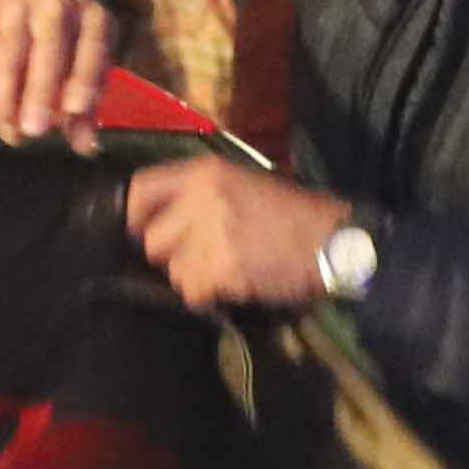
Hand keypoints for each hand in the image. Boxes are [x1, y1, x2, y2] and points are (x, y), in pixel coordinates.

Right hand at [0, 0, 115, 152]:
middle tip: (31, 132)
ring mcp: (16, 5)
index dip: (84, 79)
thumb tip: (85, 147)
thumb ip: (91, 90)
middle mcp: (56, 4)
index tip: (75, 112)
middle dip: (38, 93)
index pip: (92, 46)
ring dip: (6, 100)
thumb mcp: (95, 34)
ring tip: (10, 134)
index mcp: (92, 11)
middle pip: (46, 50)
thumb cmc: (75, 4)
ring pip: (8, 57)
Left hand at [127, 153, 354, 310]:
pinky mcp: (224, 266)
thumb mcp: (242, 184)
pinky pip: (193, 291)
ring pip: (171, 270)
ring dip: (193, 278)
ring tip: (225, 271)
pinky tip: (235, 285)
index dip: (135, 218)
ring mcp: (212, 232)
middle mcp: (202, 196)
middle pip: (150, 239)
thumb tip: (153, 222)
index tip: (145, 233)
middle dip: (172, 255)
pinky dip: (209, 297)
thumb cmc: (291, 215)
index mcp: (204, 172)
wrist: (333, 241)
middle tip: (203, 258)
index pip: (138, 191)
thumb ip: (197, 196)